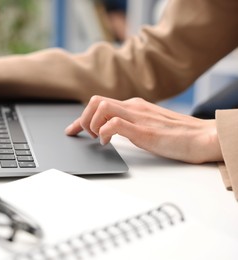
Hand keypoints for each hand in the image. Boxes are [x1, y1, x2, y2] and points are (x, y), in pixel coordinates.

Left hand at [65, 96, 222, 163]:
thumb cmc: (179, 135)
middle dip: (83, 119)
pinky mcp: (143, 130)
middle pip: (95, 101)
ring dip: (92, 124)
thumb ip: (131, 124)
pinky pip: (113, 123)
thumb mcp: (149, 126)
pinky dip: (103, 133)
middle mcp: (134, 107)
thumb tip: (112, 131)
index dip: (81, 117)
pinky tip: (107, 143)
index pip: (100, 103)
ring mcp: (138, 116)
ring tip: (99, 139)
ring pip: (100, 107)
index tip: (72, 130)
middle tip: (88, 135)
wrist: (204, 137)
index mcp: (134, 106)